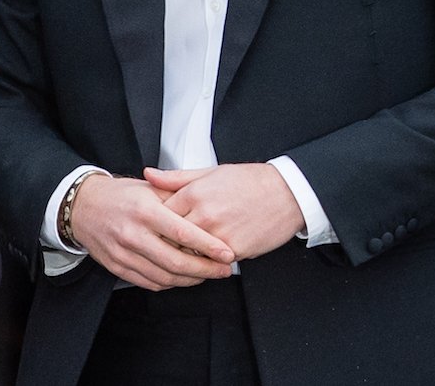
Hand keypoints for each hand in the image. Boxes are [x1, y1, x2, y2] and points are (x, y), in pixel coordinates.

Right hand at [68, 174, 234, 290]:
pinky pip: (149, 282)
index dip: (207, 246)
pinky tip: (182, 277)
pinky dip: (170, 283)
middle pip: (176, 260)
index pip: (182, 232)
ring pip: (164, 276)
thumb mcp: (149, 187)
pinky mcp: (117, 267)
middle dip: (205, 269)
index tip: (227, 253)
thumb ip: (177, 197)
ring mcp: (123, 253)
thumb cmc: (120, 196)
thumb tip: (207, 210)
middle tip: (223, 270)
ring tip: (206, 275)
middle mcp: (133, 233)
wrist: (83, 206)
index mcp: (144, 210)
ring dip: (190, 279)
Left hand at [144, 164, 305, 260]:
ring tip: (183, 250)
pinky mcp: (234, 251)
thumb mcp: (209, 172)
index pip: (160, 214)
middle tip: (162, 241)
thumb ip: (175, 177)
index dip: (155, 221)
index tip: (153, 225)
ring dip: (185, 253)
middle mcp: (204, 215)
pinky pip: (211, 261)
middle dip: (165, 241)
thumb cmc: (249, 181)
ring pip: (189, 253)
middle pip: (170, 237)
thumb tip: (149, 175)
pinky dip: (206, 260)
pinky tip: (205, 255)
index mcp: (194, 194)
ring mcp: (219, 235)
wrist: (285, 194)